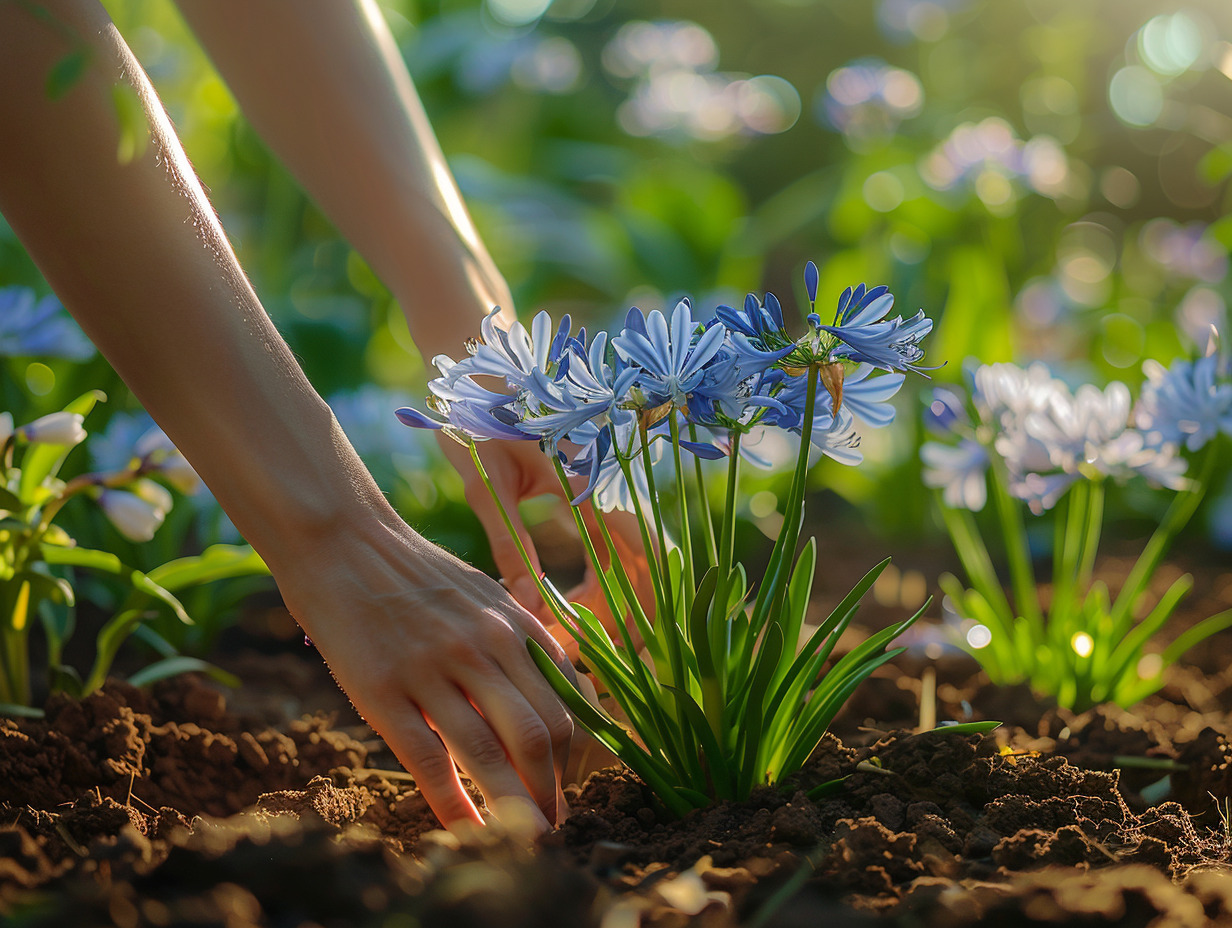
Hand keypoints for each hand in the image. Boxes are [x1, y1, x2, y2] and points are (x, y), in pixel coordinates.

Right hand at [275, 510, 574, 831]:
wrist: (343, 542)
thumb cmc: (416, 573)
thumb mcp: (483, 595)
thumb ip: (519, 640)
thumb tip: (558, 688)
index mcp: (513, 624)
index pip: (566, 702)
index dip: (577, 755)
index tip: (574, 787)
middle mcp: (483, 646)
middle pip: (540, 733)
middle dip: (553, 788)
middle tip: (555, 823)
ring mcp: (433, 668)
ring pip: (490, 753)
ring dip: (514, 807)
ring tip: (524, 840)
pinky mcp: (382, 689)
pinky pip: (428, 759)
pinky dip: (452, 805)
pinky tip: (464, 830)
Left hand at [436, 436, 653, 660]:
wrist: (480, 368)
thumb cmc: (480, 417)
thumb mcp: (491, 485)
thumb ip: (512, 544)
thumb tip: (529, 608)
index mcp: (596, 481)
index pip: (647, 557)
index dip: (637, 610)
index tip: (598, 647)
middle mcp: (614, 488)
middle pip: (648, 574)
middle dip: (623, 624)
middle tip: (577, 659)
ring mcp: (608, 493)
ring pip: (634, 570)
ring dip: (610, 611)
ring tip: (564, 640)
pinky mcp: (593, 497)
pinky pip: (612, 555)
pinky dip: (595, 589)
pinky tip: (561, 607)